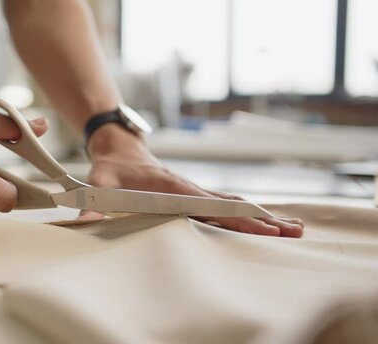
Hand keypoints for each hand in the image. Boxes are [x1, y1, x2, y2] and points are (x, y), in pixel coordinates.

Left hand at [84, 125, 303, 236]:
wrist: (118, 148)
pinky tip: (263, 222)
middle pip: (232, 205)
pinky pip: (223, 205)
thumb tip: (86, 222)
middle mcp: (189, 189)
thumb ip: (92, 203)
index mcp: (173, 188)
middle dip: (262, 219)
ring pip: (233, 204)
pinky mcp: (191, 195)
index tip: (263, 227)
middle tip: (295, 232)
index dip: (237, 217)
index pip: (211, 205)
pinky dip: (247, 214)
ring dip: (261, 216)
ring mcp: (193, 191)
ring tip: (293, 228)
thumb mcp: (98, 183)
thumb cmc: (111, 168)